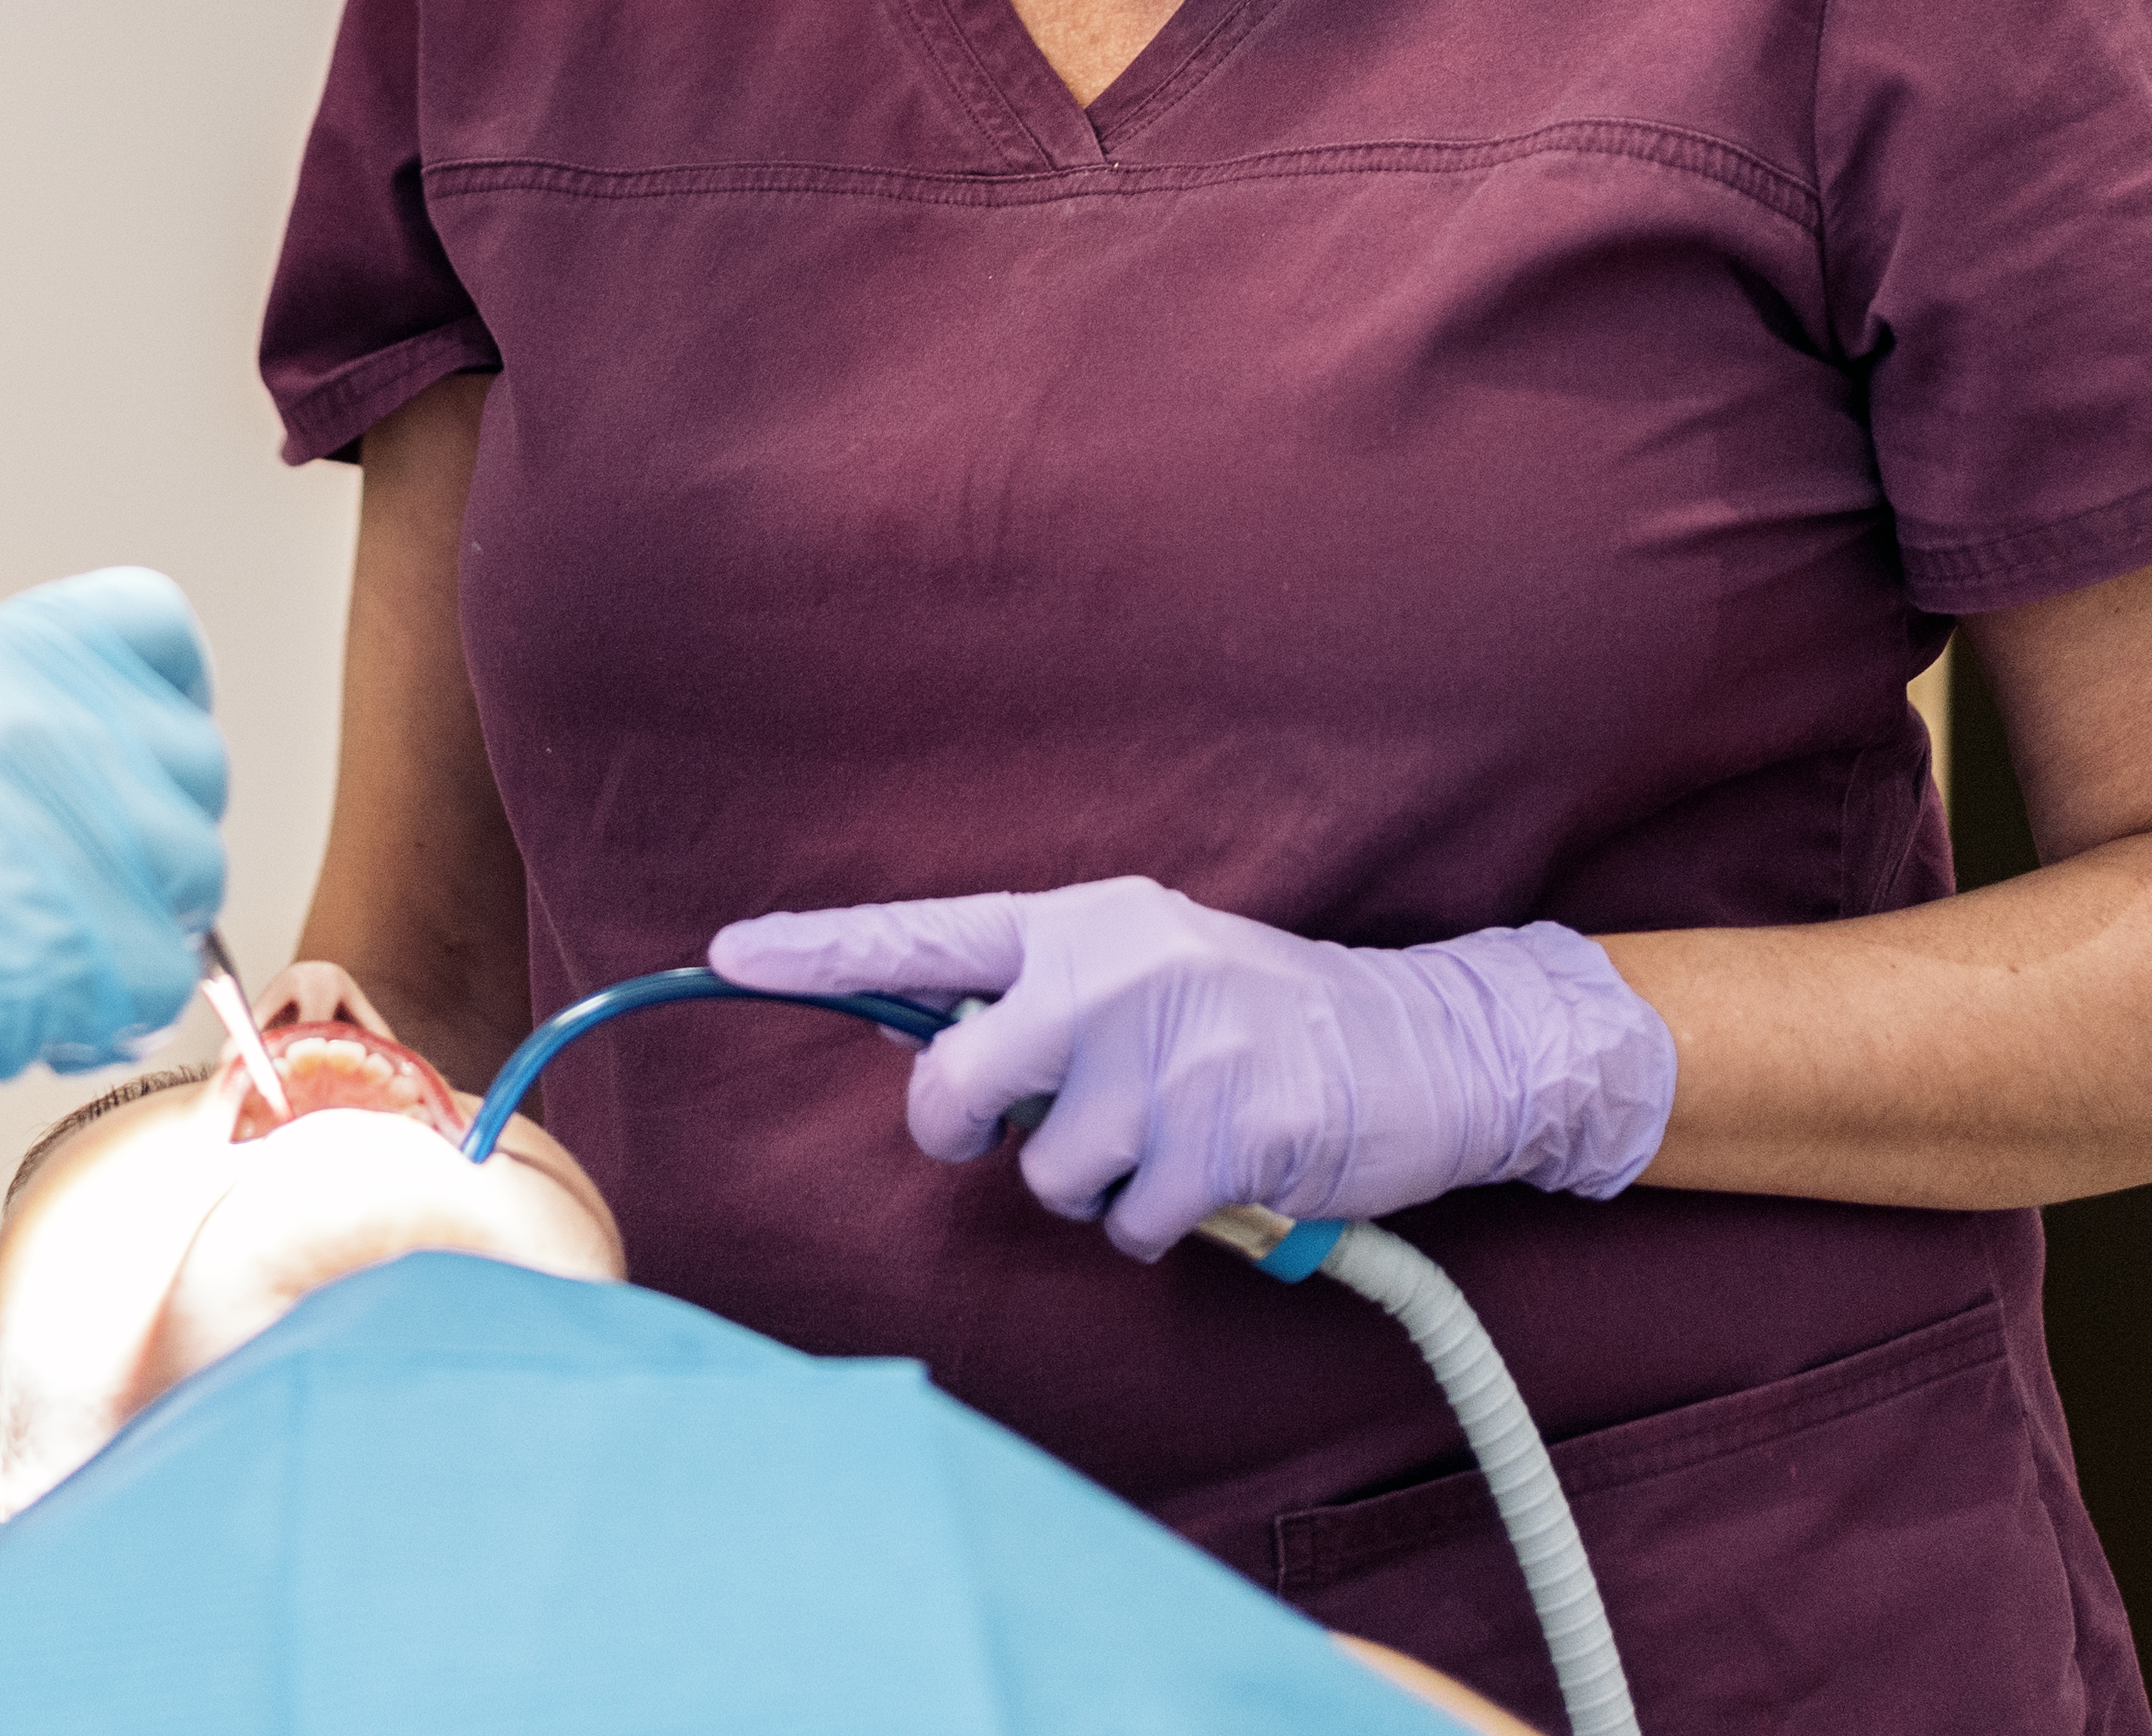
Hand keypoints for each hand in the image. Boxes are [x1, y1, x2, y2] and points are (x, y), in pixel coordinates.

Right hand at [0, 569, 229, 1195]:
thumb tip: (70, 759)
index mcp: (8, 651)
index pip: (156, 635)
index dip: (144, 707)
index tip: (116, 760)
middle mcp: (63, 727)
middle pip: (189, 769)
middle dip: (136, 835)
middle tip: (58, 886)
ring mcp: (90, 838)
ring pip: (190, 879)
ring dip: (129, 925)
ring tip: (27, 955)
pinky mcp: (97, 954)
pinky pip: (161, 982)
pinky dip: (107, 1011)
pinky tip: (28, 1015)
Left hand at [710, 879, 1673, 1260]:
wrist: (1425, 1044)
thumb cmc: (1259, 1016)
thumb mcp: (1146, 972)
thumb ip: (1037, 1004)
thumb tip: (928, 1060)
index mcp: (1085, 924)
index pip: (928, 935)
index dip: (820, 949)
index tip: (726, 950)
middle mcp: (1116, 974)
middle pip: (954, 1086)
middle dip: (976, 1129)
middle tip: (1048, 1120)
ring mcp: (1172, 1055)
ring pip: (1045, 1176)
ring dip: (1096, 1184)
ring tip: (1172, 1136)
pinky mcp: (1224, 1135)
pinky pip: (1124, 1226)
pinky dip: (1160, 1224)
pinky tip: (1217, 1173)